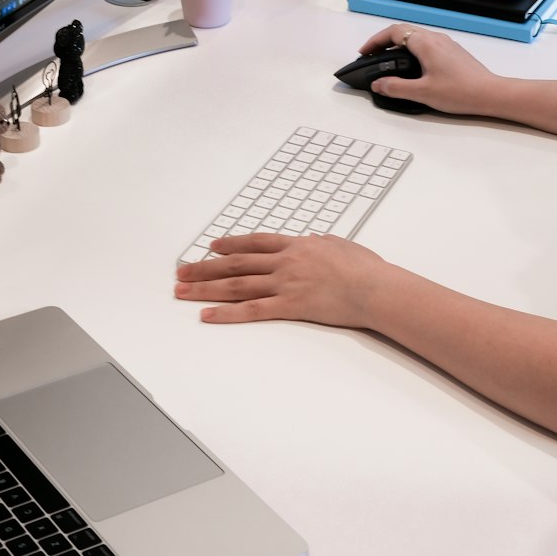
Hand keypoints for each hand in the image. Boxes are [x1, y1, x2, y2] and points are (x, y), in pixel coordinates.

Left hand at [174, 232, 387, 325]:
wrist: (375, 287)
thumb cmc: (366, 268)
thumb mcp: (342, 245)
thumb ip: (323, 242)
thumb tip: (315, 239)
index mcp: (296, 245)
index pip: (255, 243)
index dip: (230, 244)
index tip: (212, 246)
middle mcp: (284, 261)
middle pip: (236, 264)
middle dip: (204, 267)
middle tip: (181, 272)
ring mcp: (284, 283)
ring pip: (236, 285)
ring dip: (205, 288)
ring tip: (181, 291)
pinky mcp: (289, 306)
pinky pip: (251, 310)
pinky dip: (226, 313)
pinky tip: (207, 315)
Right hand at [356, 24, 495, 114]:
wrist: (490, 94)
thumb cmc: (461, 91)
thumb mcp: (422, 93)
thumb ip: (396, 87)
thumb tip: (378, 84)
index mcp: (425, 43)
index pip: (393, 32)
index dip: (375, 41)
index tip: (365, 52)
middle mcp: (435, 39)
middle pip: (403, 31)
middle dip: (384, 42)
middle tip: (372, 56)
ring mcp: (446, 44)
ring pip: (415, 37)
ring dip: (398, 45)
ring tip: (388, 61)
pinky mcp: (452, 53)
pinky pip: (426, 44)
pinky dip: (411, 50)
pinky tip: (411, 67)